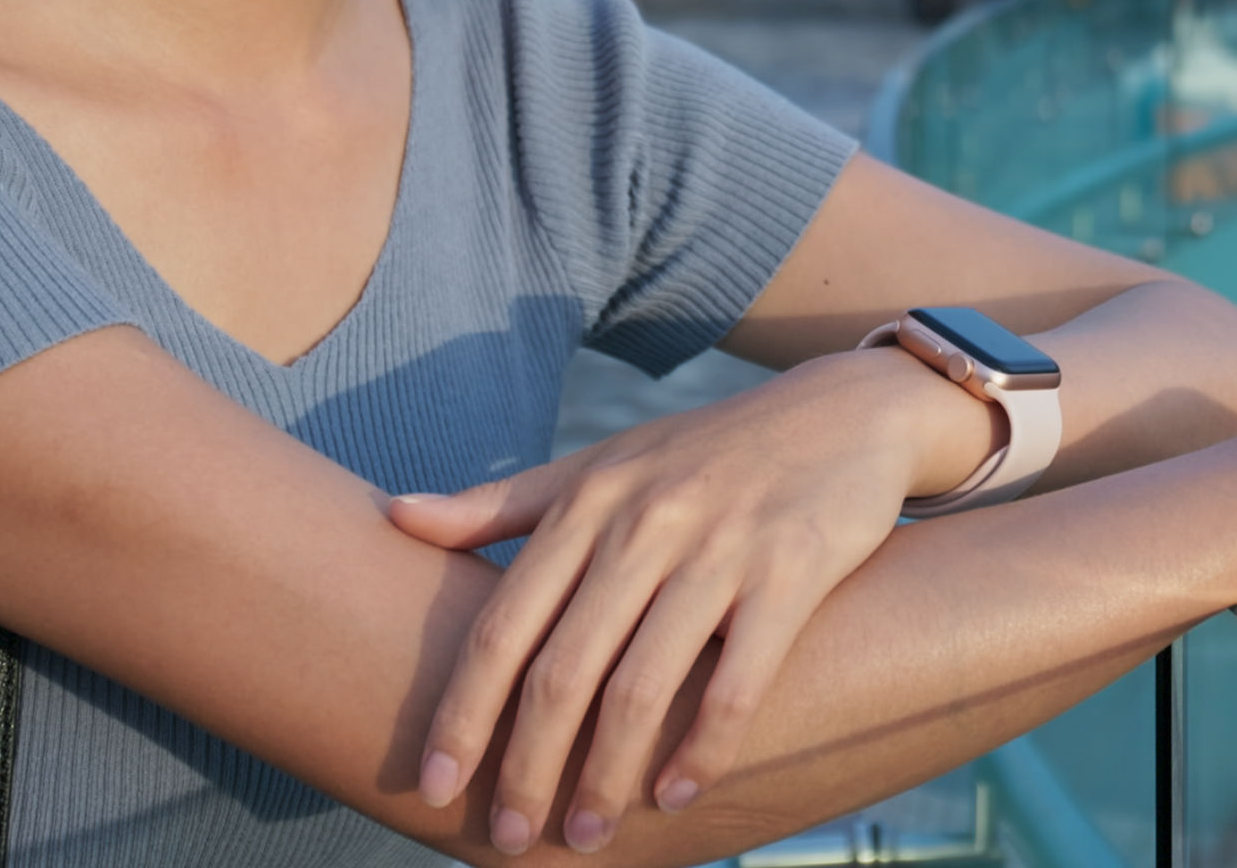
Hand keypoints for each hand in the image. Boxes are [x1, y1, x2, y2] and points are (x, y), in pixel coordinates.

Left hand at [391, 348, 993, 852]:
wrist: (844, 412)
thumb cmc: (703, 455)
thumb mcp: (601, 466)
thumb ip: (501, 503)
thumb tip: (392, 516)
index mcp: (587, 503)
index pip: (502, 625)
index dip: (462, 713)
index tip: (435, 786)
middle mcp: (644, 523)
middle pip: (562, 669)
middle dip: (528, 767)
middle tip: (510, 839)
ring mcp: (719, 547)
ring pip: (642, 686)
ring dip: (606, 776)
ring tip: (588, 835)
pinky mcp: (791, 571)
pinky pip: (737, 681)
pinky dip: (703, 748)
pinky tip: (677, 795)